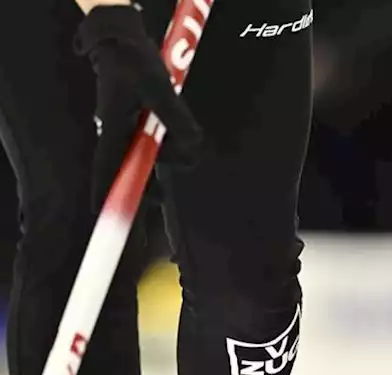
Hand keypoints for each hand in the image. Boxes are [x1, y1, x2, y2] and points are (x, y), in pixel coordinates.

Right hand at [73, 3, 203, 208]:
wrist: (125, 44)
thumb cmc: (135, 64)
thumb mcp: (158, 89)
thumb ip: (176, 118)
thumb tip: (193, 144)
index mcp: (115, 129)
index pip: (107, 166)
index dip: (105, 190)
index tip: (98, 212)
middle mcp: (120, 136)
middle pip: (132, 174)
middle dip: (149, 186)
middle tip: (161, 198)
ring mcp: (131, 134)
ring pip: (151, 162)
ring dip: (171, 156)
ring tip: (180, 133)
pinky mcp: (142, 130)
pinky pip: (158, 149)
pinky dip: (172, 147)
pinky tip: (178, 132)